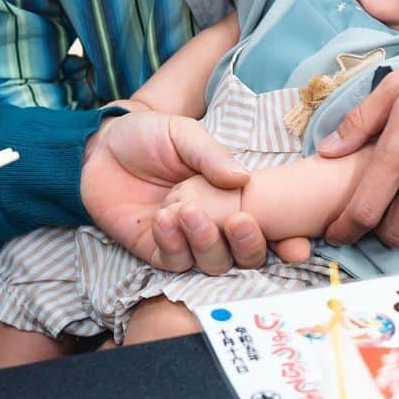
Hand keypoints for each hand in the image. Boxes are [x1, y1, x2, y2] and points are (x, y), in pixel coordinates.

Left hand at [80, 112, 309, 273]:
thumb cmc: (149, 135)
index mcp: (234, 198)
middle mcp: (217, 224)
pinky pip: (174, 262)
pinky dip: (173, 244)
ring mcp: (188, 242)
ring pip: (213, 264)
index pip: (270, 227)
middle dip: (249, 245)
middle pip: (247, 256)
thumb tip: (243, 177)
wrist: (100, 146)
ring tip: (188, 210)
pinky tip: (163, 219)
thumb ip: (211, 156)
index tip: (298, 246)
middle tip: (238, 221)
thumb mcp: (183, 134)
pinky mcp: (156, 252)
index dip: (289, 241)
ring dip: (206, 241)